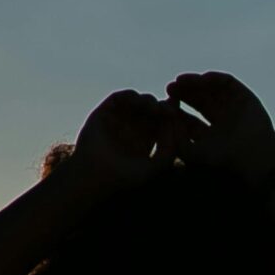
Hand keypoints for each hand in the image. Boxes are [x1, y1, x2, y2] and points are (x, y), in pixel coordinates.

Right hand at [71, 90, 191, 189]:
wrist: (96, 177)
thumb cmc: (127, 177)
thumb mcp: (157, 166)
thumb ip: (171, 149)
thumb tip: (175, 124)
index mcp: (146, 139)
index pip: (163, 123)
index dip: (171, 117)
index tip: (179, 115)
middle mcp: (132, 127)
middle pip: (153, 109)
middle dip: (163, 107)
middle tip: (170, 110)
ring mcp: (118, 119)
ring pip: (138, 101)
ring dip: (149, 101)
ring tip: (155, 109)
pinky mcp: (104, 112)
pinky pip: (119, 98)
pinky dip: (131, 96)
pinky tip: (139, 102)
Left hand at [167, 71, 274, 185]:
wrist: (254, 158)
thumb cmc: (223, 160)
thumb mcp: (190, 152)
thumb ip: (175, 138)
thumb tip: (167, 119)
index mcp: (211, 137)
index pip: (190, 119)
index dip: (176, 110)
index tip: (165, 103)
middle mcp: (223, 122)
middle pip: (199, 101)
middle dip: (184, 93)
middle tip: (170, 88)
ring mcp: (235, 109)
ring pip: (211, 90)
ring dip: (195, 83)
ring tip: (180, 81)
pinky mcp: (245, 98)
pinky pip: (227, 82)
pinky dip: (214, 78)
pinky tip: (201, 79)